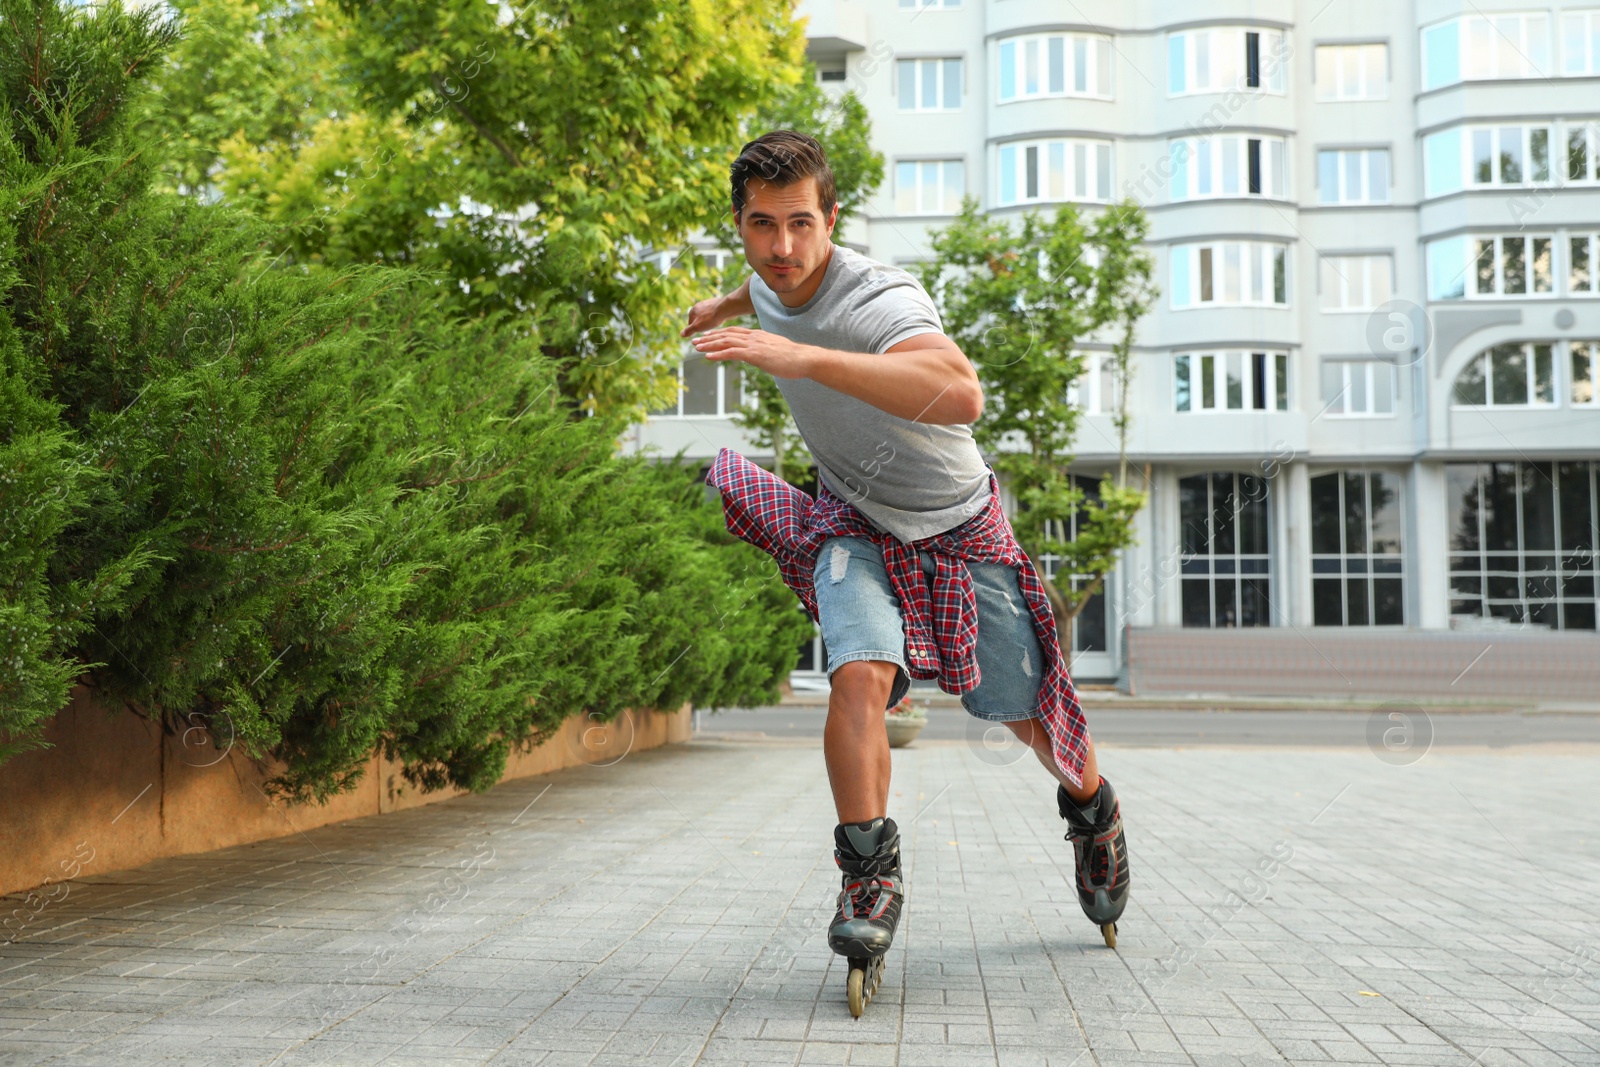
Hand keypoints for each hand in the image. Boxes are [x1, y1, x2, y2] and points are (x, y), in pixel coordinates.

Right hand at [680, 297, 725, 337]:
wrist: (725, 308)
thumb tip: (681, 334)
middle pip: (698, 318)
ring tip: (713, 325)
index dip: (694, 329)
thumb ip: (689, 330)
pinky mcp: (717, 303)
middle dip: (702, 325)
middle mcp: (700, 304)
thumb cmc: (711, 318)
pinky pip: (714, 313)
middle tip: (707, 330)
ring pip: (707, 315)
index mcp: (693, 310)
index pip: (690, 322)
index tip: (699, 333)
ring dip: (709, 321)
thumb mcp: (697, 327)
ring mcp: (709, 303)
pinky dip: (716, 317)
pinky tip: (719, 320)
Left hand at [691, 327, 812, 378]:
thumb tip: (763, 355)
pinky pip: (732, 353)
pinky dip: (718, 354)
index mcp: (758, 335)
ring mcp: (754, 345)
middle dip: (709, 337)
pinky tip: (708, 357)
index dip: (719, 333)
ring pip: (726, 342)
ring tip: (696, 348)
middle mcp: (754, 337)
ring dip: (709, 344)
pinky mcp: (755, 354)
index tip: (708, 336)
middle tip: (695, 341)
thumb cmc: (794, 358)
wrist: (804, 359)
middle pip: (726, 334)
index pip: (734, 332)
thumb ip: (766, 351)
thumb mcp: (776, 351)